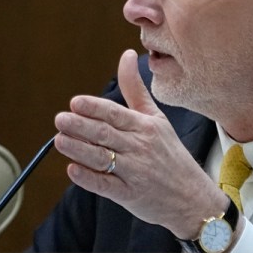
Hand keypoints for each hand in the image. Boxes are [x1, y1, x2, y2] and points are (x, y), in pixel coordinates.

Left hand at [54, 49, 227, 239]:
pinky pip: (106, 185)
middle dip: (81, 126)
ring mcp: (135, 173)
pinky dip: (89, 178)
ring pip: (103, 158)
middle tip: (60, 119)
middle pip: (106, 134)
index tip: (75, 102)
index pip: (116, 114)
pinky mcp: (129, 195)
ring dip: (79, 149)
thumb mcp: (157, 118)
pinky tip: (73, 170)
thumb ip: (135, 89)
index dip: (95, 108)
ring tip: (59, 140)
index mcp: (146, 127)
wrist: (192, 197)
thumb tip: (127, 55)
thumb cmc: (170, 154)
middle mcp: (141, 147)